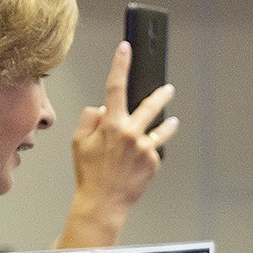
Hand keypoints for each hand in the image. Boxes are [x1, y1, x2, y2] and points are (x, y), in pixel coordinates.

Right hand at [70, 40, 177, 208]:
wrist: (103, 202)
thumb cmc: (90, 173)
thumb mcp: (79, 142)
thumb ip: (89, 119)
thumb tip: (102, 108)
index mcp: (111, 124)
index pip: (115, 87)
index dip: (120, 65)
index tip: (125, 49)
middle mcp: (131, 133)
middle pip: (150, 106)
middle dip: (161, 95)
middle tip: (168, 89)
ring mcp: (145, 147)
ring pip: (161, 129)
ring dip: (168, 123)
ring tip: (173, 120)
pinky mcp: (154, 162)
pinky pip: (154, 150)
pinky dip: (149, 151)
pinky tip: (140, 161)